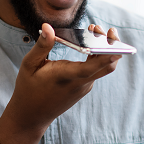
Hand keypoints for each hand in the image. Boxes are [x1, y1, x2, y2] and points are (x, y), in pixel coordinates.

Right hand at [0, 23, 120, 143]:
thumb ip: (41, 46)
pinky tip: (88, 44)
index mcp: (66, 77)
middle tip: (100, 28)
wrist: (32, 116)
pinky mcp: (83, 88)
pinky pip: (95, 71)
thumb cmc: (28, 89)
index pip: (92, 67)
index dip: (106, 56)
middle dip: (111, 46)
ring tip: (93, 31)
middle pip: (107, 66)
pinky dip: (97, 56)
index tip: (115, 44)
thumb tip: (47, 27)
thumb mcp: (29, 65)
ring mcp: (84, 87)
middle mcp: (80, 83)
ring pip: (102, 68)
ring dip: (103, 49)